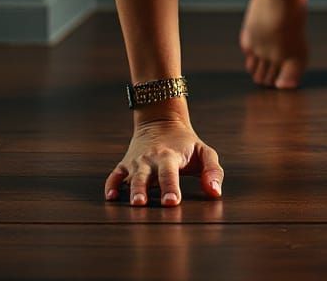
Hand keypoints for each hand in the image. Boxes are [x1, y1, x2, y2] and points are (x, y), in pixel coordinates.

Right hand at [104, 117, 224, 204]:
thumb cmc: (186, 143)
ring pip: (131, 177)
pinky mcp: (125, 165)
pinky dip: (111, 186)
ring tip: (133, 203)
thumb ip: (213, 171)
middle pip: (146, 176)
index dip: (170, 187)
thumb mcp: (204, 152)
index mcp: (170, 157)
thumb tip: (215, 193)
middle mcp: (151, 159)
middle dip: (144, 190)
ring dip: (130, 190)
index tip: (172, 202)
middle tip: (143, 205)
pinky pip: (114, 176)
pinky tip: (111, 197)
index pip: (170, 173)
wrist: (161, 121)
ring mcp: (136, 163)